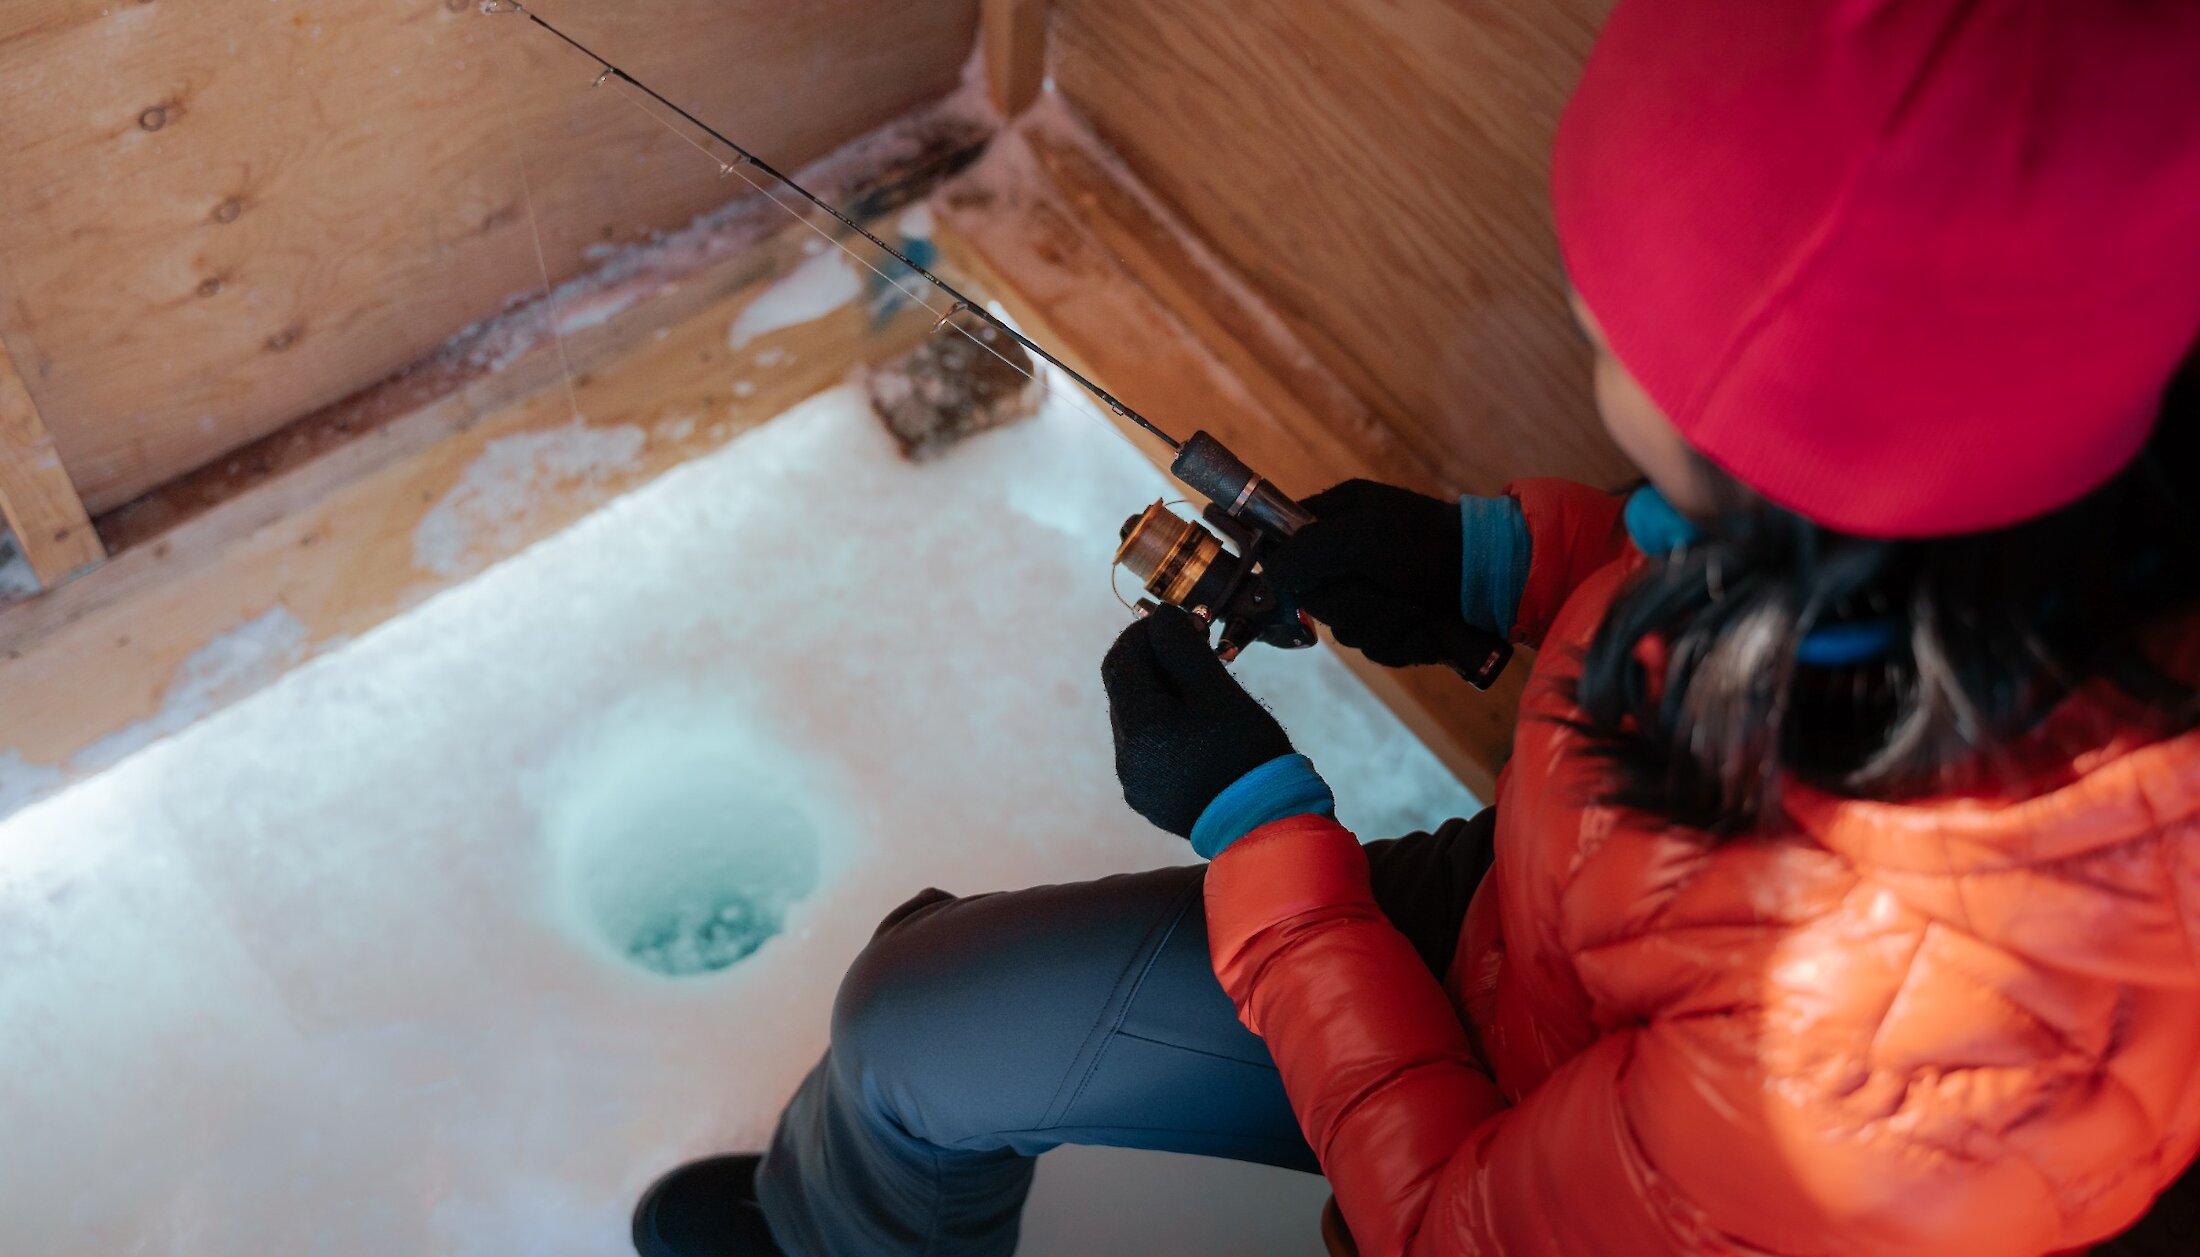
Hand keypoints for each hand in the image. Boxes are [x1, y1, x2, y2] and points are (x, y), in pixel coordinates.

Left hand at [1101, 606, 1293, 838]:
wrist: (1266, 825)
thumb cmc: (1247, 753)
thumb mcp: (1218, 691)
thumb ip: (1182, 649)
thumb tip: (1161, 616)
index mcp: (1138, 725)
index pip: (1120, 659)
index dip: (1144, 633)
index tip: (1182, 624)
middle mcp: (1126, 755)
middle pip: (1125, 690)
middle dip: (1154, 662)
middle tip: (1196, 648)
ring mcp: (1135, 782)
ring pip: (1136, 720)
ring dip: (1159, 696)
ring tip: (1202, 689)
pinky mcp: (1149, 799)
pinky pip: (1147, 750)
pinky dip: (1164, 728)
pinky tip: (1198, 727)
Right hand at [1261, 479, 1463, 667]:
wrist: (1496, 577)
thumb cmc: (1428, 543)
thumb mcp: (1364, 535)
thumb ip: (1310, 550)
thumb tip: (1271, 573)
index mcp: (1338, 519)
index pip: (1286, 546)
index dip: (1292, 570)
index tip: (1312, 581)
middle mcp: (1350, 556)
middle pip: (1316, 600)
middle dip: (1353, 604)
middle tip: (1384, 590)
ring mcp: (1374, 593)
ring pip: (1347, 630)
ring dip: (1385, 623)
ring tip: (1416, 607)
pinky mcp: (1397, 625)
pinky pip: (1379, 649)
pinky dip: (1406, 641)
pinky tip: (1427, 625)